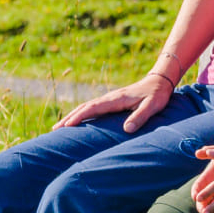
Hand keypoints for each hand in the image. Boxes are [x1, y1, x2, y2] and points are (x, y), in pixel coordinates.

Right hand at [58, 72, 175, 132]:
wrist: (159, 82)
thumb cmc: (157, 95)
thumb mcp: (152, 106)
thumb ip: (140, 117)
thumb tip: (126, 129)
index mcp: (116, 99)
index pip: (93, 108)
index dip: (80, 117)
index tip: (67, 125)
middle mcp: (109, 98)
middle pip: (84, 108)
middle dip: (69, 118)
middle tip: (54, 130)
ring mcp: (109, 100)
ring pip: (86, 108)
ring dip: (72, 116)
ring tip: (58, 128)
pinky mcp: (111, 103)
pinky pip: (92, 109)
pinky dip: (80, 115)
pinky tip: (76, 123)